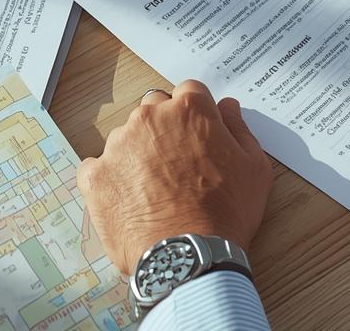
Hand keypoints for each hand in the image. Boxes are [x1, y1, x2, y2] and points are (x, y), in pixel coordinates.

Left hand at [77, 80, 272, 275]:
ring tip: (155, 189)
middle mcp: (150, 118)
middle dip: (166, 129)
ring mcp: (118, 145)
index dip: (197, 115)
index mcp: (189, 110)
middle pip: (155, 109)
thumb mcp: (254, 168)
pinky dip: (110, 178)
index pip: (190, 93)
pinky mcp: (96, 175)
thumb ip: (239, 129)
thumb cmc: (226, 213)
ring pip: (127, 137)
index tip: (199, 136)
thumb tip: (227, 108)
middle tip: (179, 164)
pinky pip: (98, 166)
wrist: (188, 256)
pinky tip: (129, 199)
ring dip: (138, 153)